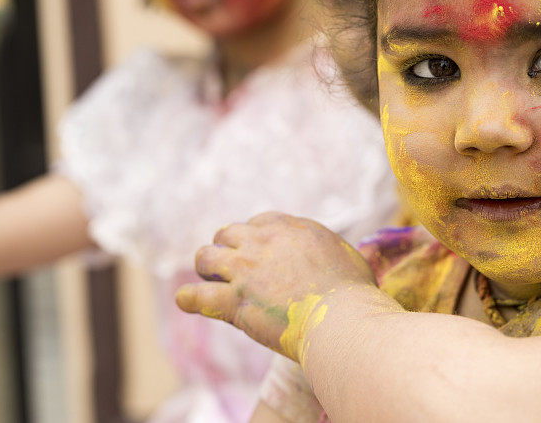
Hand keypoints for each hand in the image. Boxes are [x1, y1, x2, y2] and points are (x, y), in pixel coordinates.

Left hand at [176, 212, 378, 362]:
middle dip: (227, 249)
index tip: (258, 252)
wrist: (342, 317)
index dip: (255, 237)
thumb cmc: (353, 293)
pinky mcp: (234, 301)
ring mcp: (245, 270)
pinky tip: (187, 301)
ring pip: (206, 257)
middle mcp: (264, 241)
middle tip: (232, 268)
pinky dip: (189, 298)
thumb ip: (330, 251)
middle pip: (228, 233)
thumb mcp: (346, 255)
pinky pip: (197, 296)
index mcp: (291, 227)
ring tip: (211, 282)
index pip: (259, 222)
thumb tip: (340, 257)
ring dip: (207, 269)